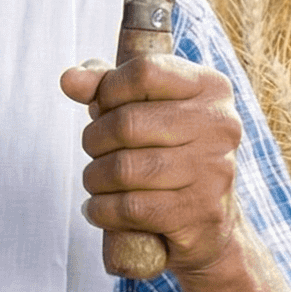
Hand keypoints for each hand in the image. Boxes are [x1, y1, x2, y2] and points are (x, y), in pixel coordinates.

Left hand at [59, 54, 244, 281]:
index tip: (103, 107)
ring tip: (95, 180)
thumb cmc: (167, 149)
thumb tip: (70, 80)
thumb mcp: (143, 106)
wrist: (207, 219)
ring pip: (124, 169)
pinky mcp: (201, 213)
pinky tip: (98, 208)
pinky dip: (102, 209)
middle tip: (94, 150)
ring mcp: (215, 170)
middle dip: (94, 139)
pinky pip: (130, 208)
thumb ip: (105, 85)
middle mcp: (221, 125)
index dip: (108, 89)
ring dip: (95, 177)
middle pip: (127, 123)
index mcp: (211, 87)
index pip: (144, 72)